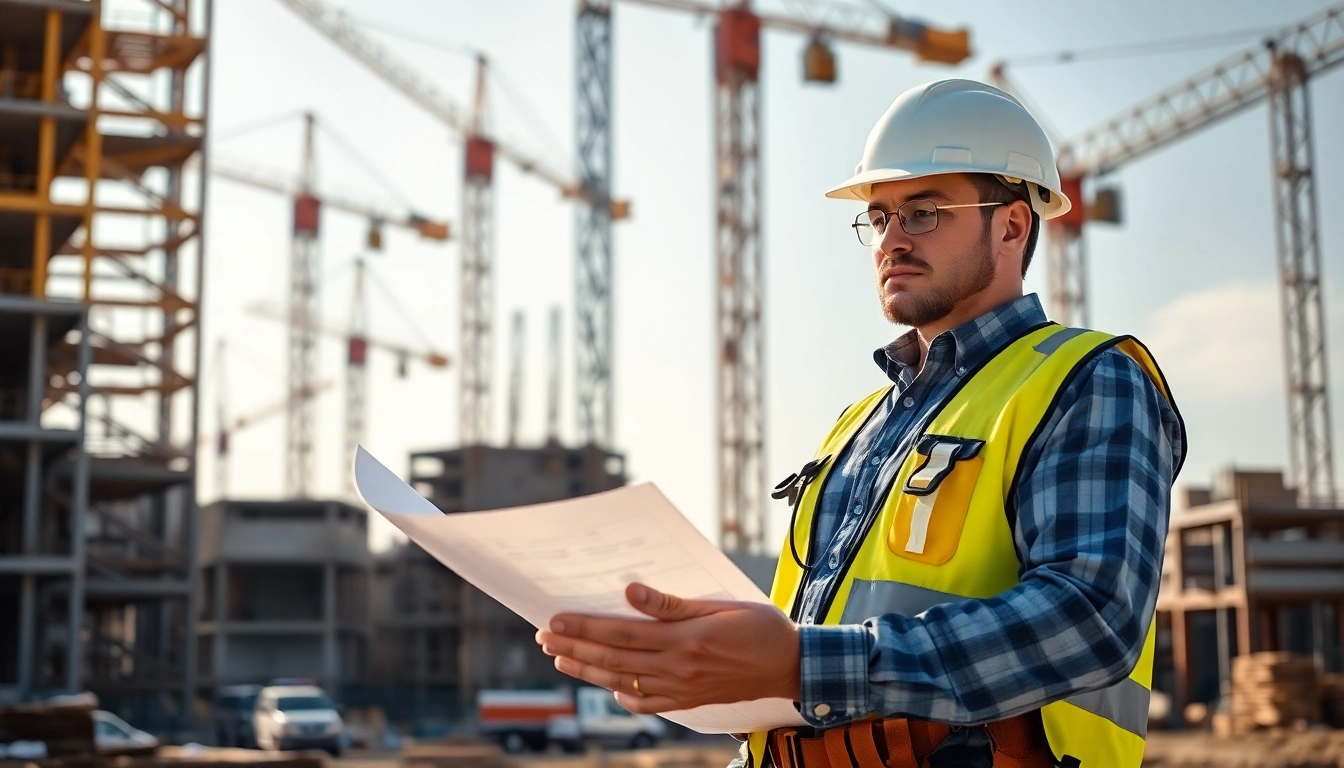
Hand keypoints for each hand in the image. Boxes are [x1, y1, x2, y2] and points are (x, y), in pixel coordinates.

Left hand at [535, 583, 800, 713]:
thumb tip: (630, 591)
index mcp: (685, 639)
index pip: (621, 633)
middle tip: (544, 638)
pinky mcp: (689, 702)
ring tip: (561, 659)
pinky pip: (648, 703)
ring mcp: (682, 689)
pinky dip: (623, 696)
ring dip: (587, 670)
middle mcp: (678, 668)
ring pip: (623, 681)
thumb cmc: (760, 627)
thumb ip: (672, 603)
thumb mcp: (719, 606)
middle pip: (613, 659)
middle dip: (574, 647)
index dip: (584, 627)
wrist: (791, 666)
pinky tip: (608, 687)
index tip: (555, 620)